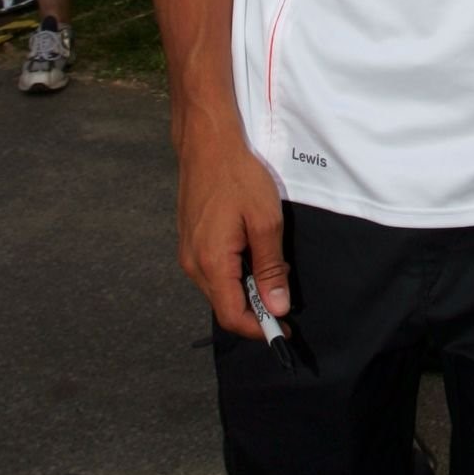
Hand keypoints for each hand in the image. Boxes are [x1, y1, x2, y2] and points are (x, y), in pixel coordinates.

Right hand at [176, 121, 288, 339]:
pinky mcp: (190, 242)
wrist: (208, 144)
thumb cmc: (238, 177)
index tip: (284, 329)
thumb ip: (270, 268)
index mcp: (211, 263)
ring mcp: (189, 253)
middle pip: (224, 306)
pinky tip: (253, 254)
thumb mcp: (266, 222)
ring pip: (219, 289)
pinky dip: (236, 274)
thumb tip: (276, 307)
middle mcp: (193, 264)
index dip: (259, 329)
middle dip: (255, 310)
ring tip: (271, 269)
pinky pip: (213, 272)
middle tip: (283, 294)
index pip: (232, 316)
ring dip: (246, 290)